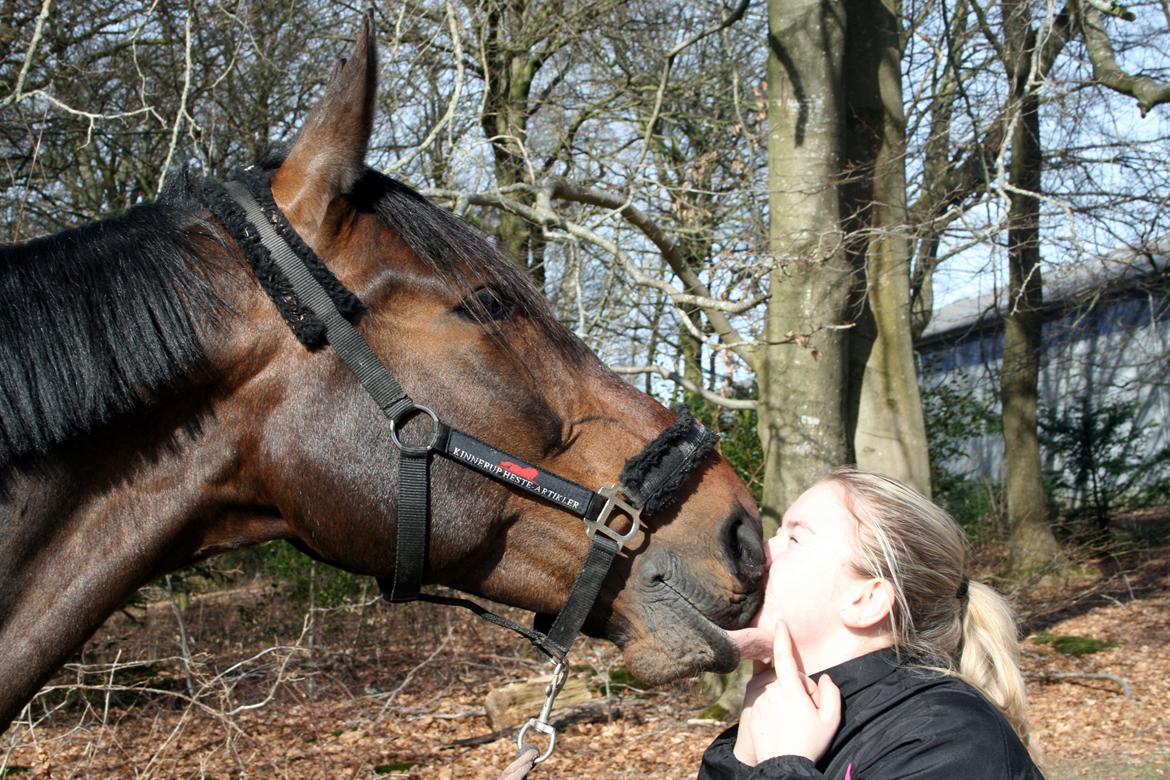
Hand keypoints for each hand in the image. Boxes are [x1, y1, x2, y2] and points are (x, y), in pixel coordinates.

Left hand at [733, 620, 840, 765]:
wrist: (781, 766)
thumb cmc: (808, 743)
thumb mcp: (830, 720)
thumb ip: (831, 693)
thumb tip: (824, 677)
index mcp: (788, 688)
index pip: (784, 655)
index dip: (782, 637)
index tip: (780, 622)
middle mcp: (769, 688)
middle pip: (787, 677)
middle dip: (799, 687)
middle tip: (807, 711)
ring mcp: (757, 697)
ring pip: (775, 686)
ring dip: (785, 694)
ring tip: (793, 719)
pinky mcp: (749, 707)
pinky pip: (763, 693)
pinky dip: (772, 698)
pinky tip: (778, 713)